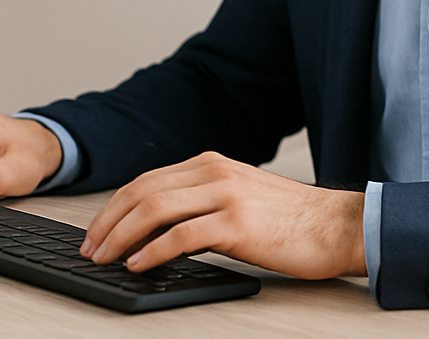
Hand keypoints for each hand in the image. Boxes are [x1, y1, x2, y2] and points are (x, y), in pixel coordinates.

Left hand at [79, 151, 365, 278]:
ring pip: (155, 209)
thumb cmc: (291, 219)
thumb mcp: (240, 197)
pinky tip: (138, 264)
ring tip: (105, 258)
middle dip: (108, 222)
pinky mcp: (238, 224)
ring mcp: (226, 196)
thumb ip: (202, 202)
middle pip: (143, 192)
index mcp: (212, 164)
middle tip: (91, 249)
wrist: (337, 225)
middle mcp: (215, 173)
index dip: (115, 207)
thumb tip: (156, 230)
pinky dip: (152, 250)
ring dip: (121, 236)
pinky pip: (182, 235)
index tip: (97, 232)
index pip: (147, 181)